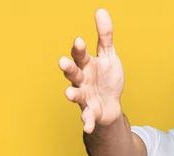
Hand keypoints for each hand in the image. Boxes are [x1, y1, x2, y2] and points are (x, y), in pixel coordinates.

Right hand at [58, 9, 123, 133]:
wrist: (111, 105)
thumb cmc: (107, 79)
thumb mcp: (109, 56)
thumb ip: (104, 36)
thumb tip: (101, 10)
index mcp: (86, 65)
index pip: (80, 55)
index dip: (79, 49)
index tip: (79, 41)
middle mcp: (82, 81)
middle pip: (73, 73)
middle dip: (68, 68)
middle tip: (62, 62)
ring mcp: (85, 97)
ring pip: (77, 95)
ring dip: (73, 95)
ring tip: (69, 94)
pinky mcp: (91, 112)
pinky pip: (87, 117)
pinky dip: (86, 122)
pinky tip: (86, 127)